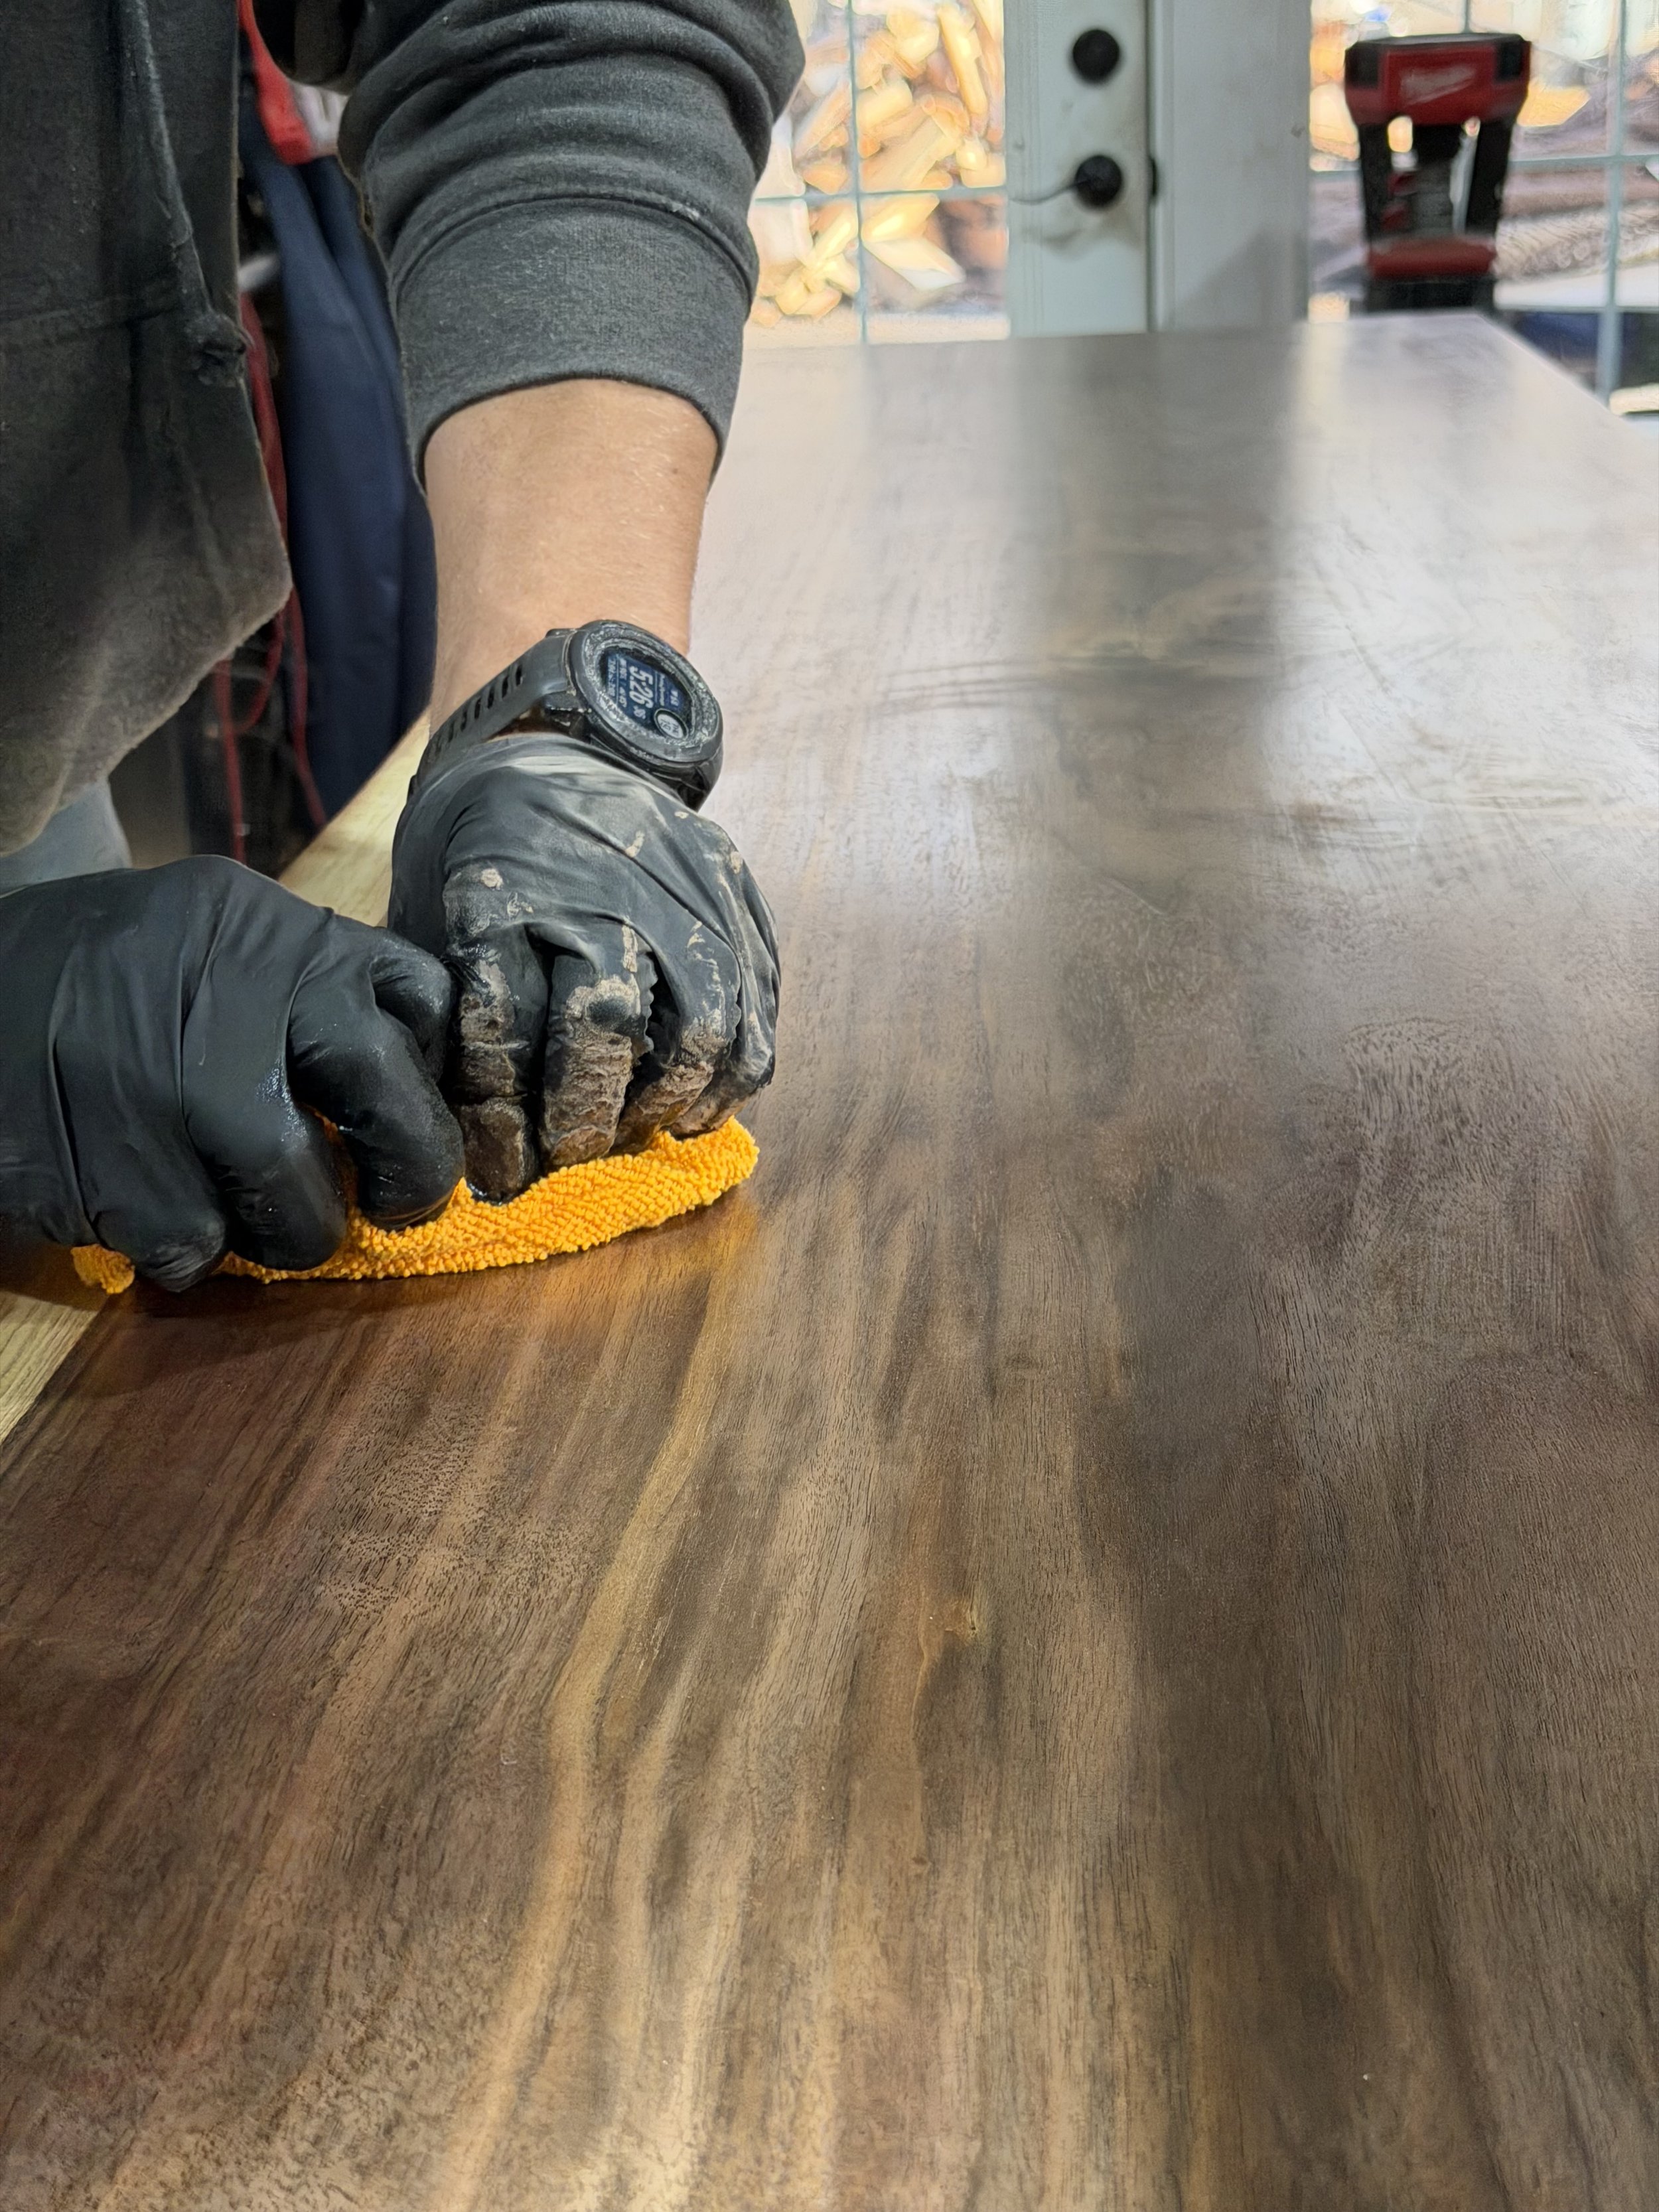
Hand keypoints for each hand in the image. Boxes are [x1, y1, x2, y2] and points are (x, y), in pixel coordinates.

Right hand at [0, 858, 463, 1289]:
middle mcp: (222, 989)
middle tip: (393, 1206)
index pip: (415, 996)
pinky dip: (187, 1248)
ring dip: (288, 1230)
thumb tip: (409, 1095)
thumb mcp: (205, 939)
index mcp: (261, 926)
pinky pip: (193, 1243)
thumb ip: (300, 997)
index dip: (428, 1076)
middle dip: (408, 1170)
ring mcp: (157, 1079)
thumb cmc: (92, 982)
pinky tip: (149, 1211)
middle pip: (381, 1096)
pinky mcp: (99, 1166)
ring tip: (251, 1220)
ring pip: (291, 1192)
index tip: (410, 1121)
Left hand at [389, 736, 778, 1199]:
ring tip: (637, 1130)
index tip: (499, 1173)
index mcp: (500, 887)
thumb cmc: (479, 849)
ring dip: (669, 1100)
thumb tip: (472, 1141)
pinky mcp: (732, 885)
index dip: (500, 1117)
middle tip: (569, 1157)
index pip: (501, 1023)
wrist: (556, 741)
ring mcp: (678, 880)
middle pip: (606, 1021)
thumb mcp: (429, 914)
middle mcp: (596, 882)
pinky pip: (757, 999)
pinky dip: (733, 1071)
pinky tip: (696, 1102)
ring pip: (701, 1021)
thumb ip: (449, 1014)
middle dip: (587, 1116)